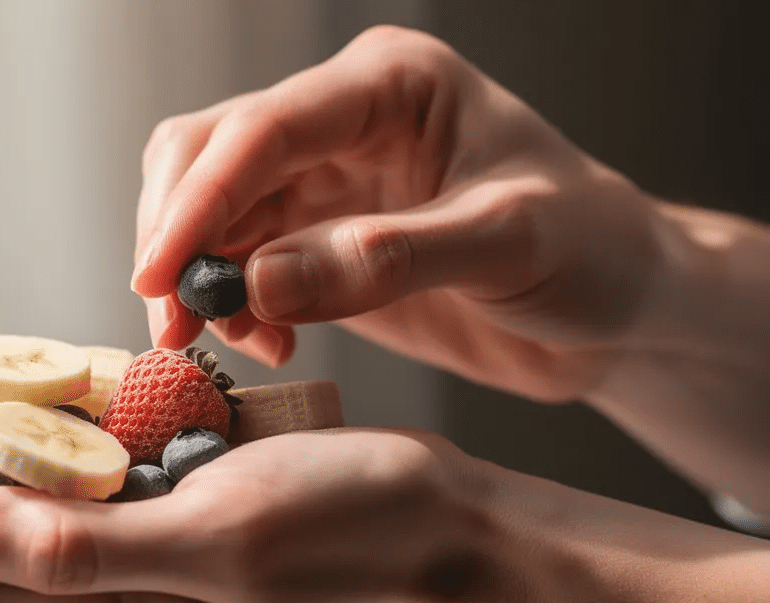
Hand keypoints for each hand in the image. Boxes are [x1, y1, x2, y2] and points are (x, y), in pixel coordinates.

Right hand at [134, 25, 665, 402]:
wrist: (618, 308)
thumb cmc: (592, 249)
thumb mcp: (508, 245)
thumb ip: (385, 259)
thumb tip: (259, 283)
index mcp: (390, 85)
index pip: (262, 130)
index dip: (198, 203)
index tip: (158, 277)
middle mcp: (342, 120)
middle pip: (208, 156)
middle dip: (178, 238)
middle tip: (173, 323)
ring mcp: (324, 181)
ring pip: (212, 214)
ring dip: (200, 280)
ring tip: (238, 342)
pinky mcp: (317, 241)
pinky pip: (239, 264)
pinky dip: (231, 307)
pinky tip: (268, 343)